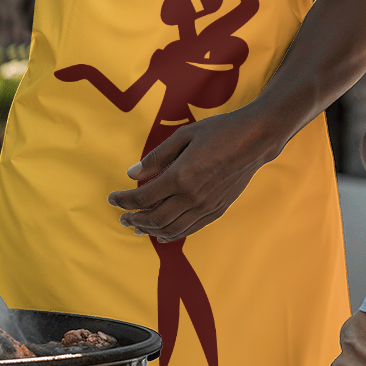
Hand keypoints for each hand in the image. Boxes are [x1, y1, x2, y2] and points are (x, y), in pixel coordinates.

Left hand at [107, 111, 263, 241]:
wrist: (254, 140)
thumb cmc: (218, 132)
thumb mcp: (183, 136)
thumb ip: (155, 157)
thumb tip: (131, 174)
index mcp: (181, 176)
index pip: (143, 197)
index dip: (123, 200)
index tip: (112, 199)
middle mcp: (193, 197)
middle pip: (155, 219)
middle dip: (134, 220)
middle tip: (121, 217)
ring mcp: (206, 207)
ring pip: (171, 229)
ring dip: (150, 230)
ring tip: (137, 227)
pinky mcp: (217, 210)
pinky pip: (190, 229)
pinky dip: (172, 234)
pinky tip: (162, 233)